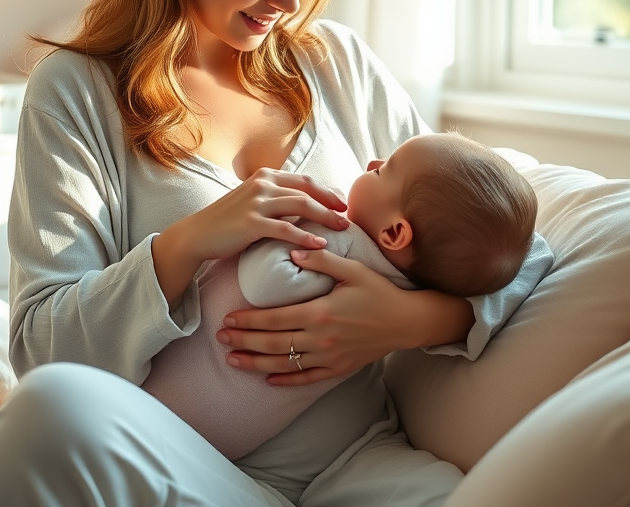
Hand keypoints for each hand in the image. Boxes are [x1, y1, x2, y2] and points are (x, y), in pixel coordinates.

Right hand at [160, 169, 348, 265]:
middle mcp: (262, 184)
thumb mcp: (252, 201)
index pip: (304, 180)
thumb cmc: (227, 222)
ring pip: (301, 206)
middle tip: (348, 218)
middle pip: (307, 191)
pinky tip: (319, 245)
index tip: (342, 204)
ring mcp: (256, 202)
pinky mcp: (251, 223)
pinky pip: (285, 229)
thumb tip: (304, 205)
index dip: (327, 191)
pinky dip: (305, 236)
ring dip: (325, 217)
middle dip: (331, 203)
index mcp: (264, 176)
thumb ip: (275, 198)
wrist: (197, 235)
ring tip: (342, 229)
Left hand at [215, 249, 472, 385]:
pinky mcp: (338, 368)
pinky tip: (268, 379)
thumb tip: (293, 248)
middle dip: (244, 341)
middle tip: (221, 339)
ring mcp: (329, 357)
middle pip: (273, 343)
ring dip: (256, 362)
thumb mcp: (353, 269)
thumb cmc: (380, 291)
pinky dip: (286, 380)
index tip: (228, 318)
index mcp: (320, 312)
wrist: (408, 321)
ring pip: (285, 363)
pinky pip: (307, 378)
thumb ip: (321, 259)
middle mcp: (321, 339)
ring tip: (233, 360)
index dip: (248, 320)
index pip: (275, 319)